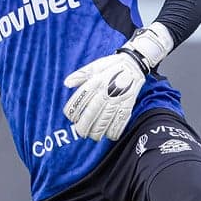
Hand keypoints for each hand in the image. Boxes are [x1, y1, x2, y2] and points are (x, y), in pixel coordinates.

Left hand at [63, 22, 173, 141]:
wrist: (134, 64)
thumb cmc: (112, 65)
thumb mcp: (95, 66)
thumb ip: (80, 75)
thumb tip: (66, 83)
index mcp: (96, 82)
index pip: (80, 99)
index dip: (73, 111)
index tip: (70, 117)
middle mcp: (105, 92)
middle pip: (91, 113)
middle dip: (84, 126)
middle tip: (80, 132)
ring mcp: (118, 99)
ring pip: (105, 120)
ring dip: (97, 131)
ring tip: (93, 136)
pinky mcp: (128, 104)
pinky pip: (121, 121)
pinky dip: (115, 131)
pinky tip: (109, 135)